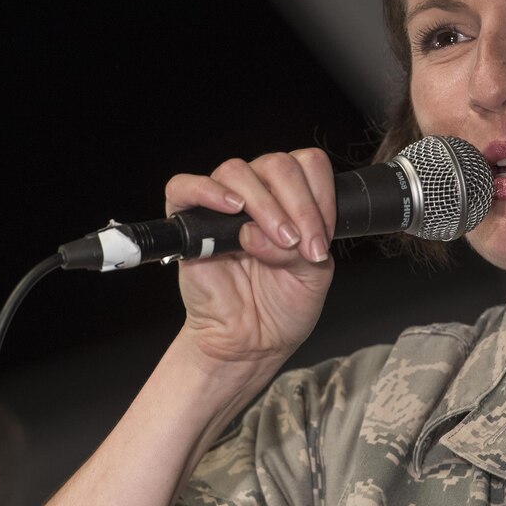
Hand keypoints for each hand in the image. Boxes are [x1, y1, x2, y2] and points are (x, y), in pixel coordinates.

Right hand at [163, 148, 337, 385]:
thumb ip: (302, 249)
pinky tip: (231, 209)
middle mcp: (258, 195)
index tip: (321, 235)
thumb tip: (262, 230)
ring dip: (263, 204)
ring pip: (237, 171)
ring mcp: (221, 205)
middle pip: (277, 164)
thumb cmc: (280, 307)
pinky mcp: (188, 221)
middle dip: (298, 204)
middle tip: (299, 243)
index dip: (320, 195)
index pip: (308, 166)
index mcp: (291, 200)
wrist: (251, 341)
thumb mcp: (313, 277)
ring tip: (275, 239)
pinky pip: (183, 187)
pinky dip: (207, 191)